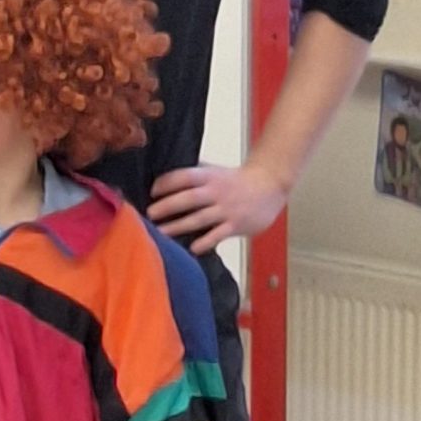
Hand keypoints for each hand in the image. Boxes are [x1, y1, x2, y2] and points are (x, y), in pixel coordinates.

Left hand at [147, 160, 287, 251]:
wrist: (270, 185)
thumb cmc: (237, 179)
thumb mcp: (215, 171)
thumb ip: (195, 175)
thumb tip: (164, 179)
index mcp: (209, 176)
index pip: (184, 177)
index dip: (167, 183)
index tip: (152, 191)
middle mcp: (216, 192)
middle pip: (189, 198)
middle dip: (167, 206)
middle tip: (150, 214)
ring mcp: (226, 209)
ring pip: (199, 218)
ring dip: (178, 226)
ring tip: (160, 233)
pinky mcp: (235, 225)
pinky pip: (218, 234)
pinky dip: (205, 241)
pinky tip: (192, 248)